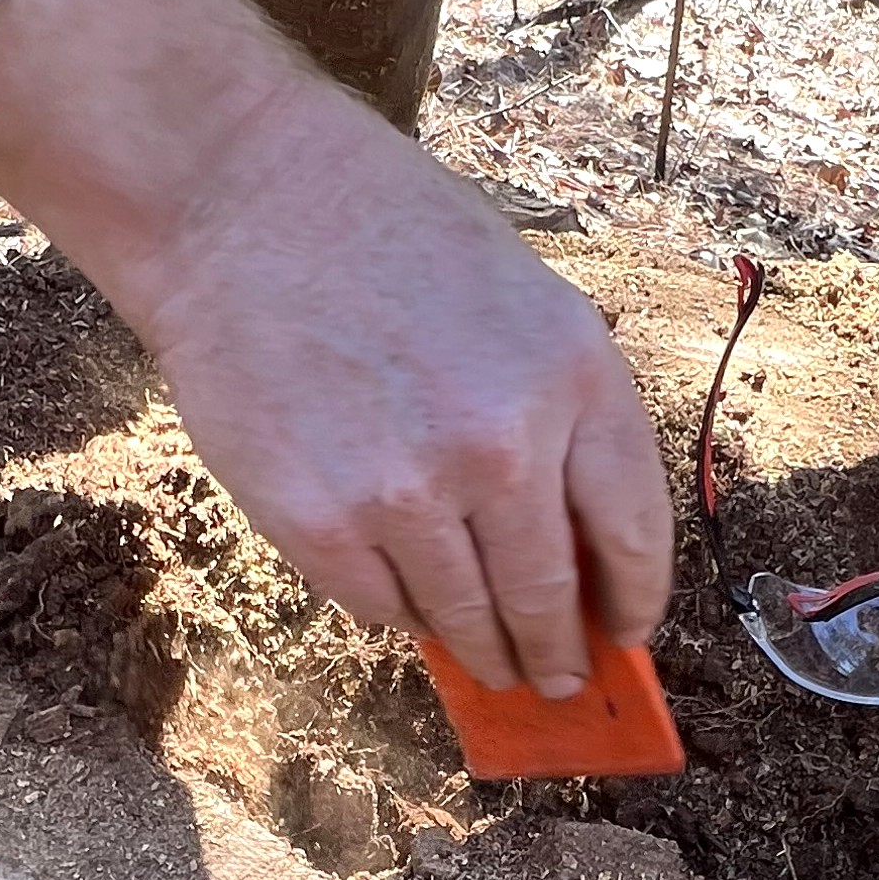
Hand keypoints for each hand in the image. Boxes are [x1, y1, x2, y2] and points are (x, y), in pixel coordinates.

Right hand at [0, 0, 673, 694]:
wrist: (242, 202)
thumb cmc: (388, 236)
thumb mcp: (525, 301)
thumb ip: (561, 414)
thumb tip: (579, 545)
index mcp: (573, 377)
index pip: (634, 532)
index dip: (635, 601)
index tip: (627, 633)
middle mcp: (501, 445)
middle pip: (549, 597)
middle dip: (556, 652)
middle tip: (554, 676)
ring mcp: (407, 492)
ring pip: (464, 617)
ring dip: (482, 651)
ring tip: (487, 661)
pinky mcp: (320, 521)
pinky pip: (380, 605)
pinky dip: (397, 610)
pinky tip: (400, 592)